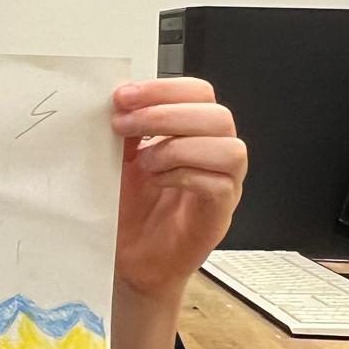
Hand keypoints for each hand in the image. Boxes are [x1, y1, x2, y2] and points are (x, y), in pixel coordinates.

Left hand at [110, 77, 246, 302]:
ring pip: (229, 148)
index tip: (124, 95)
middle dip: (166, 114)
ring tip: (143, 162)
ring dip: (178, 147)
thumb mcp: (122, 159)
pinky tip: (156, 181)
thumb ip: (128, 129)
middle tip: (124, 124)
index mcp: (195, 132)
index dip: (163, 88)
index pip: (198, 93)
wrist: (130, 259)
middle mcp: (216, 154)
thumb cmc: (130, 208)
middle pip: (217, 116)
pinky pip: (219, 184)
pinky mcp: (220, 214)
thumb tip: (120, 98)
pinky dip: (184, 176)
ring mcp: (224, 184)